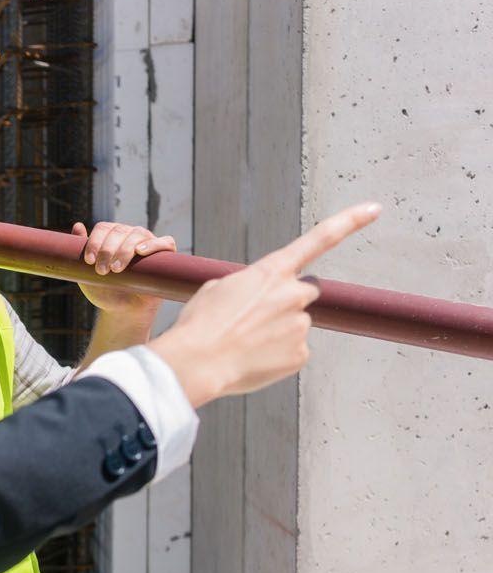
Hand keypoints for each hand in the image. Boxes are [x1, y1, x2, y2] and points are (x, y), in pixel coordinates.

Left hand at [75, 221, 177, 314]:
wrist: (123, 311)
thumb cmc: (105, 290)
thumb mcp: (86, 272)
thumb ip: (80, 250)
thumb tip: (77, 225)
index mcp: (112, 235)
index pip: (104, 228)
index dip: (95, 241)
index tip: (89, 261)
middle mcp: (131, 235)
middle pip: (119, 230)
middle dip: (107, 250)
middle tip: (101, 271)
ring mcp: (149, 242)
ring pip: (138, 235)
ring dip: (125, 250)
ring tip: (116, 270)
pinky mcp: (165, 255)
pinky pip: (165, 242)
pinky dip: (154, 244)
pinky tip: (140, 251)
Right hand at [148, 202, 380, 405]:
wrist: (197, 363)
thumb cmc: (200, 325)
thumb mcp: (217, 290)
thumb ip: (248, 286)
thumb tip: (261, 301)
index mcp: (272, 271)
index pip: (319, 239)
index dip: (350, 222)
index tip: (375, 209)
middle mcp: (294, 294)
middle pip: (304, 291)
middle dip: (287, 301)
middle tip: (255, 318)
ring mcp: (300, 325)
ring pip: (294, 325)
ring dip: (275, 332)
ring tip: (243, 343)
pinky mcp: (301, 355)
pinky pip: (292, 352)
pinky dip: (275, 357)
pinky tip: (251, 359)